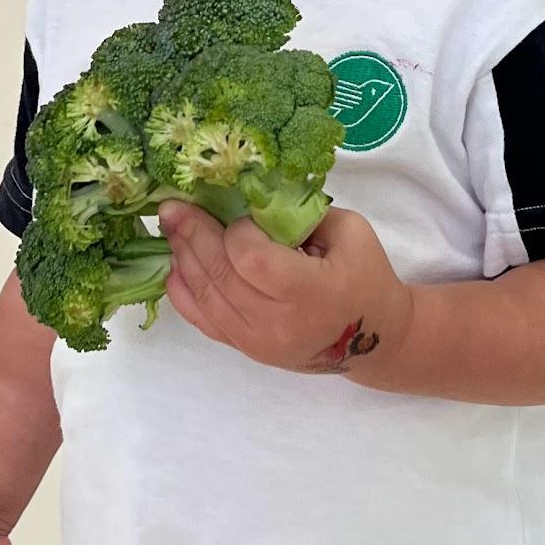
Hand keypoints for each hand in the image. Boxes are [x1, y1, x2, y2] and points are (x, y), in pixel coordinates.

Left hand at [158, 199, 414, 377]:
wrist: (373, 338)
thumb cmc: (365, 276)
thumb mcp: (350, 231)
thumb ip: (303, 212)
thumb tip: (251, 194)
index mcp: (311, 293)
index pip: (251, 259)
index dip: (236, 231)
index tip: (242, 215)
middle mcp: (278, 325)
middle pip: (221, 276)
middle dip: (192, 235)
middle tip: (171, 206)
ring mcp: (258, 343)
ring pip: (206, 298)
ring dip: (183, 258)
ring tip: (171, 227)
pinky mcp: (246, 349)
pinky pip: (203, 320)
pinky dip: (183, 291)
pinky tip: (175, 263)